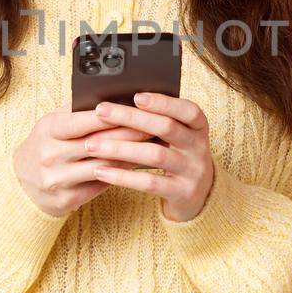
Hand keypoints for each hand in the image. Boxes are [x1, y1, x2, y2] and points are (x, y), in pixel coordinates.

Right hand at [12, 99, 152, 217]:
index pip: (83, 121)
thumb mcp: (52, 123)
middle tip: (155, 127)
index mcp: (48, 129)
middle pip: (98, 144)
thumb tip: (111, 94)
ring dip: (131, 156)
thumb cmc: (46, 145)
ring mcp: (58, 179)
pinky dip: (122, 174)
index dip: (112, 116)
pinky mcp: (67, 199)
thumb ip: (77, 110)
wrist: (22, 185)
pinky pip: (101, 184)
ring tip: (152, 147)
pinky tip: (138, 166)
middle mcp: (51, 155)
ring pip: (103, 166)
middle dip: (130, 134)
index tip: (137, 109)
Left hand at [83, 92, 214, 222]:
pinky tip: (101, 171)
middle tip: (101, 111)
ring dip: (120, 148)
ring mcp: (193, 171)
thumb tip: (117, 103)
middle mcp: (199, 147)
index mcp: (198, 128)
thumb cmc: (177, 156)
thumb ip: (157, 121)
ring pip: (155, 155)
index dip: (164, 102)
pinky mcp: (182, 193)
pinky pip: (149, 182)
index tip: (136, 96)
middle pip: (166, 127)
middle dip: (131, 118)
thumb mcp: (176, 137)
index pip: (188, 110)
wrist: (199, 195)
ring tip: (92, 145)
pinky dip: (123, 176)